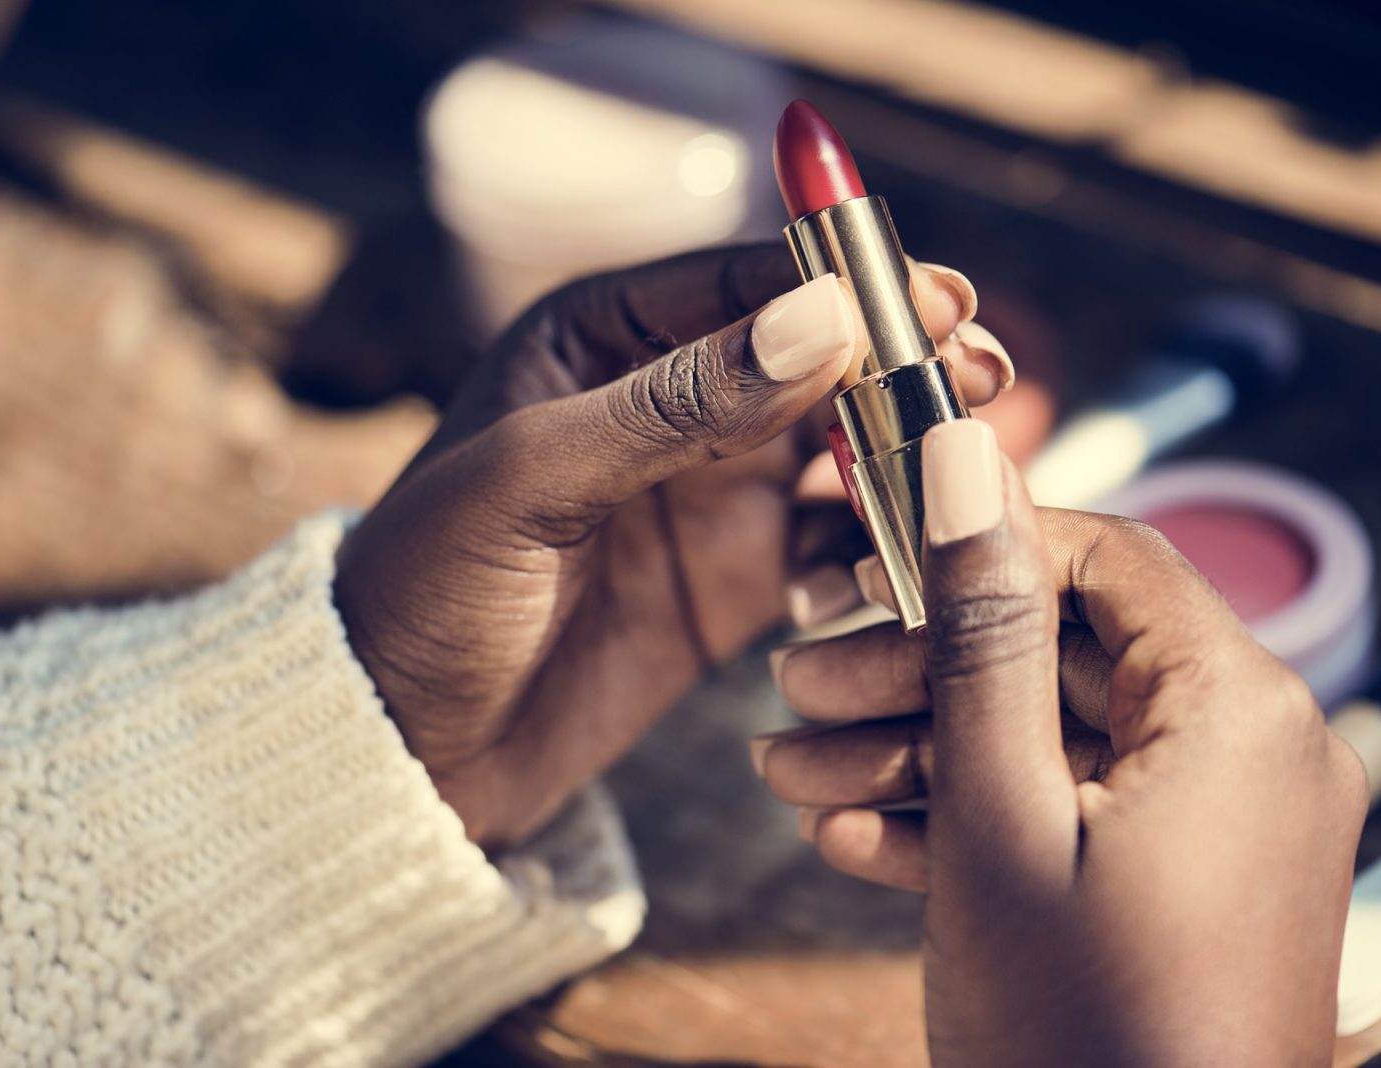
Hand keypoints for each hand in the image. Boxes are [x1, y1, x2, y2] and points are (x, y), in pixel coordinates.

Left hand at [334, 245, 1005, 848]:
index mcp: (598, 341)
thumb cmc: (424, 593)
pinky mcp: (736, 581)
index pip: (742, 285)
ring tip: (960, 472)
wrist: (401, 752)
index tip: (939, 299)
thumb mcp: (530, 483)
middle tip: (979, 380)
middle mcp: (667, 406)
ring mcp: (707, 494)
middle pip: (812, 360)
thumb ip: (673, 404)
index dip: (845, 285)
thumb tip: (821, 321)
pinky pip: (835, 545)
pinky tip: (896, 565)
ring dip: (901, 455)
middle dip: (898, 365)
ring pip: (838, 449)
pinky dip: (876, 548)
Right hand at [754, 420, 1366, 1065]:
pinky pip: (1070, 812)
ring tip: (794, 778)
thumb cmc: (1083, 1037)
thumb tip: (967, 458)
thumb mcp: (1001, 812)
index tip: (871, 564)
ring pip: (1049, 738)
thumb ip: (980, 628)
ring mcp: (1214, 824)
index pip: (1107, 558)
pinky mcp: (1176, 881)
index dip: (977, 547)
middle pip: (1061, 652)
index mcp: (1238, 710)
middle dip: (913, 674)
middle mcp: (1247, 752)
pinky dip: (970, 816)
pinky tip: (858, 837)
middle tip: (799, 687)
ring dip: (915, 754)